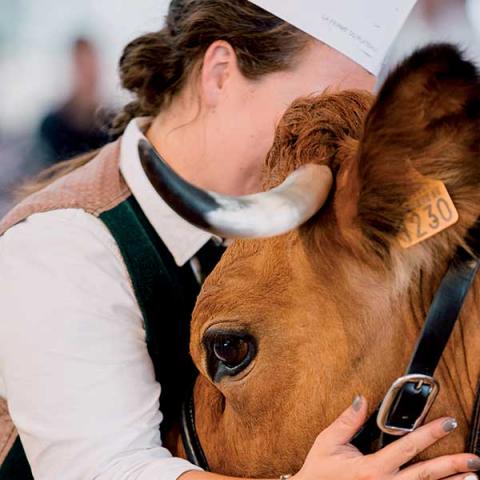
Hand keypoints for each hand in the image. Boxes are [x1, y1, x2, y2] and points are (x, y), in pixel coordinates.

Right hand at [295, 396, 479, 479]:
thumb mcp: (328, 442)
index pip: (408, 446)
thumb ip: (347, 421)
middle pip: (425, 475)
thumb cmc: (320, 472)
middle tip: (474, 459)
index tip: (448, 422)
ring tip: (472, 478)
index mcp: (371, 468)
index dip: (430, 433)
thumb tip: (362, 399)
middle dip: (451, 466)